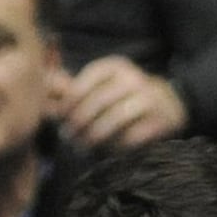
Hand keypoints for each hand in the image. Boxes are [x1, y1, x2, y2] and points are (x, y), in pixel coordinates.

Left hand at [50, 56, 187, 149]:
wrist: (171, 103)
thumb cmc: (125, 96)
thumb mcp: (104, 84)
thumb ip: (74, 90)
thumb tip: (46, 102)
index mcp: (114, 66)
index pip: (83, 84)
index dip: (68, 104)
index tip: (60, 119)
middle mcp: (133, 79)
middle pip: (96, 103)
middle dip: (78, 123)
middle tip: (68, 137)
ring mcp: (149, 100)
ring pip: (113, 120)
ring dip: (94, 137)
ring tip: (82, 147)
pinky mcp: (160, 122)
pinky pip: (131, 137)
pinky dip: (115, 146)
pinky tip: (105, 151)